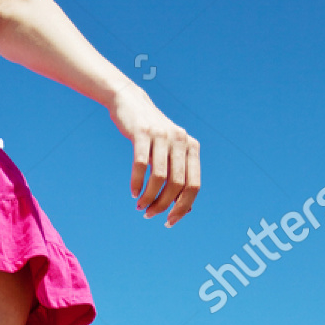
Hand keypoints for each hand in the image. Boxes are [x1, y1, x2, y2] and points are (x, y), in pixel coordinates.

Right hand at [109, 84, 199, 227]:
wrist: (131, 104)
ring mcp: (162, 135)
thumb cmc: (152, 136)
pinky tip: (133, 193)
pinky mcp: (143, 133)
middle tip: (149, 214)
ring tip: (140, 207)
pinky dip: (137, 183)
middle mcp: (181, 140)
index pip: (193, 185)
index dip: (183, 207)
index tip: (169, 221)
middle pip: (177, 184)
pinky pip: (141, 165)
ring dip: (149, 198)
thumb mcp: (169, 154)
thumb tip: (187, 209)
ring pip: (159, 178)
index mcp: (192, 147)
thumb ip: (179, 176)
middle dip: (163, 205)